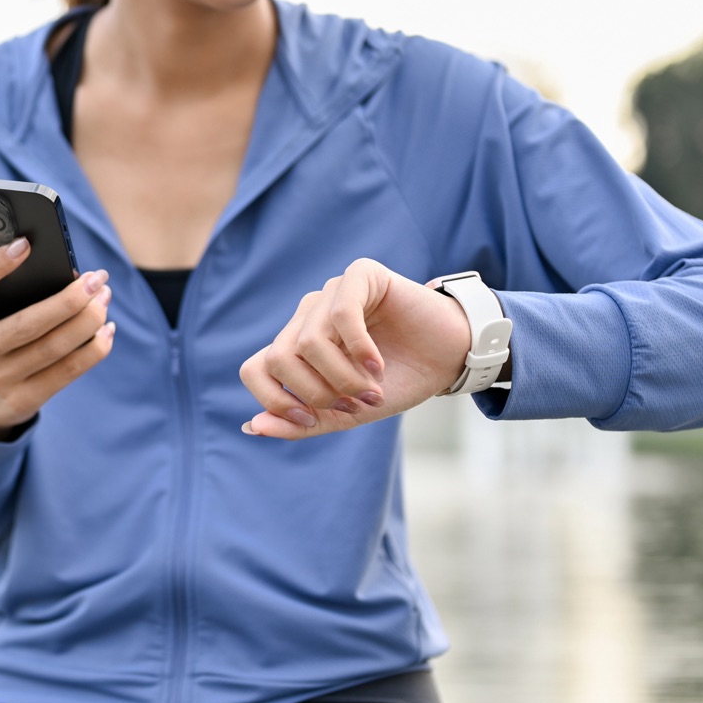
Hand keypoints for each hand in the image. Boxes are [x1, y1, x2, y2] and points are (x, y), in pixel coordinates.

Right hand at [0, 238, 115, 439]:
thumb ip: (3, 292)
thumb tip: (68, 275)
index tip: (26, 244)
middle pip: (28, 323)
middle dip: (70, 299)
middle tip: (97, 278)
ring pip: (55, 347)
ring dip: (89, 320)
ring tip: (105, 298)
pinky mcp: (23, 399)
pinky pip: (68, 371)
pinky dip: (94, 348)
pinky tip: (107, 331)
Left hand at [239, 258, 470, 439]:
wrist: (449, 357)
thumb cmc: (398, 381)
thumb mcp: (347, 412)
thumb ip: (302, 422)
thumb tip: (253, 427)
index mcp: (296, 346)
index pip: (253, 369)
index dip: (275, 400)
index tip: (311, 418)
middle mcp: (306, 316)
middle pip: (278, 358)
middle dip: (316, 393)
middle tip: (353, 403)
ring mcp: (330, 293)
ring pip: (309, 342)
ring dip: (343, 377)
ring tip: (372, 388)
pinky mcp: (359, 275)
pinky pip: (341, 313)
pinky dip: (359, 349)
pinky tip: (378, 365)